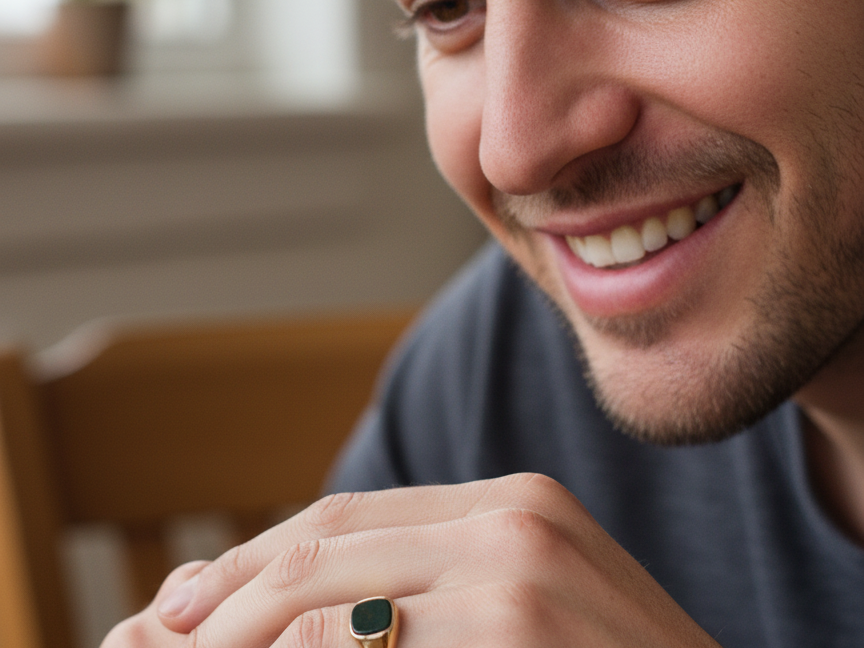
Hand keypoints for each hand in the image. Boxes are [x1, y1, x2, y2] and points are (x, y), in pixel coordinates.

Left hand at [102, 473, 720, 646]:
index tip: (184, 606)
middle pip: (319, 547)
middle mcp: (512, 519)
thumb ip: (432, 589)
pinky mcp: (516, 628)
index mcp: (512, 504)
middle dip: (223, 604)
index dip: (251, 561)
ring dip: (238, 643)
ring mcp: (517, 572)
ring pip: (321, 600)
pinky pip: (356, 647)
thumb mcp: (528, 614)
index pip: (344, 518)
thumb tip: (299, 616)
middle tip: (150, 644)